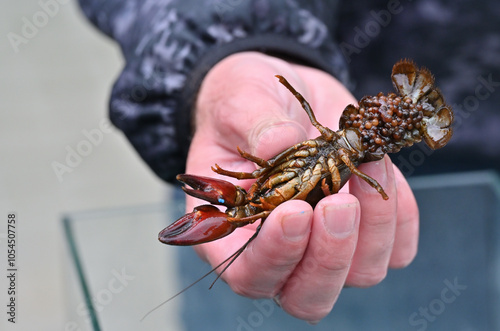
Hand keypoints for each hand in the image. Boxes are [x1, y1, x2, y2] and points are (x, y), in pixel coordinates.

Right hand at [184, 52, 418, 321]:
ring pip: (363, 273)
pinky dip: (400, 214)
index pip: (250, 274)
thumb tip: (280, 144)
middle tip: (340, 201)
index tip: (295, 210)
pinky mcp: (368, 228)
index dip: (274, 255)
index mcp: (232, 233)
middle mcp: (282, 252)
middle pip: (310, 296)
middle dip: (331, 255)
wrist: (284, 100)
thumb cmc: (247, 106)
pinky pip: (400, 247)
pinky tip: (380, 168)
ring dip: (374, 225)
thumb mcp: (238, 102)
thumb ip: (253, 123)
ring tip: (368, 163)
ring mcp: (328, 245)